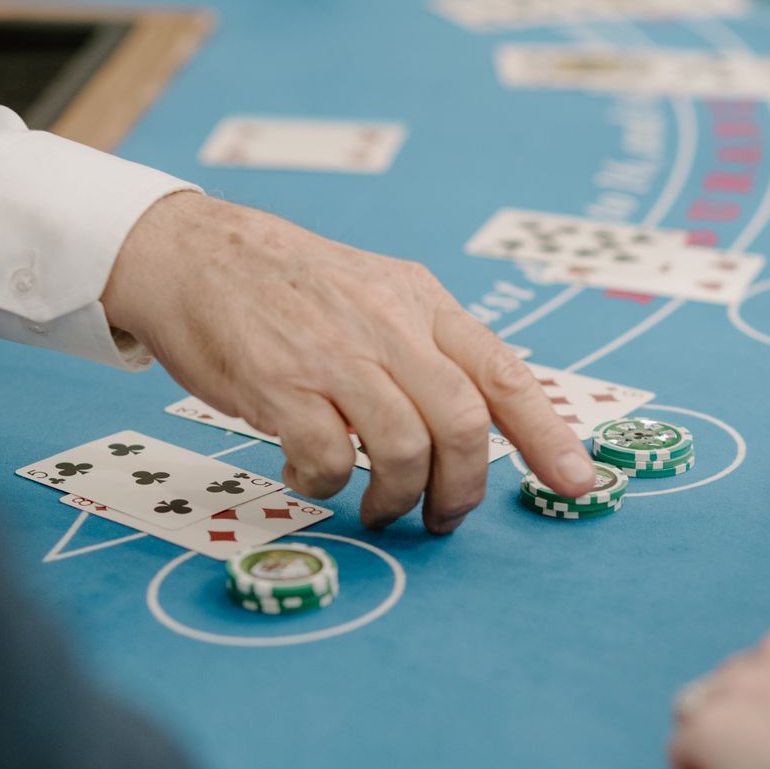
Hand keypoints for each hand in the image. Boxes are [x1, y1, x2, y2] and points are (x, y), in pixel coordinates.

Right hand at [103, 192, 597, 532]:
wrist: (190, 252)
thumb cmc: (288, 286)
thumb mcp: (376, 290)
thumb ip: (428, 346)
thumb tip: (480, 420)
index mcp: (421, 302)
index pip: (504, 372)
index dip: (548, 435)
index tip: (579, 482)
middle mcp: (388, 325)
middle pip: (463, 423)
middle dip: (464, 488)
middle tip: (444, 517)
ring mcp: (334, 355)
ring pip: (405, 450)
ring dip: (399, 497)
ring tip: (379, 507)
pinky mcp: (280, 385)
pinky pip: (331, 459)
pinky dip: (329, 483)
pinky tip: (312, 473)